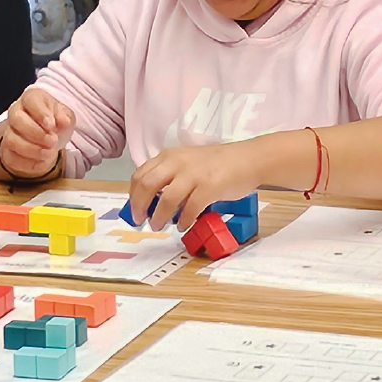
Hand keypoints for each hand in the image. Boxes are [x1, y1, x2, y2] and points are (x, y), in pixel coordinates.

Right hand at [0, 87, 75, 178]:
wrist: (49, 138)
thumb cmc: (56, 121)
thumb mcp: (66, 115)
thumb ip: (64, 116)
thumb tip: (63, 121)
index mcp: (31, 98)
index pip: (30, 99)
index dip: (40, 113)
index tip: (52, 125)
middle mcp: (16, 112)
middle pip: (17, 119)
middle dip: (36, 133)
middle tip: (53, 141)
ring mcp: (9, 132)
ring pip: (11, 140)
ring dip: (32, 149)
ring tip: (49, 153)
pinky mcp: (7, 151)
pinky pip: (11, 158)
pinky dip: (28, 163)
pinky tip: (42, 162)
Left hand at [130, 143, 261, 232]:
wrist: (248, 160)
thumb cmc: (218, 164)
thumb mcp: (188, 163)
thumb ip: (170, 177)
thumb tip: (151, 202)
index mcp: (170, 156)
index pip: (140, 175)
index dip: (133, 195)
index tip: (135, 210)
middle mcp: (178, 162)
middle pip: (146, 185)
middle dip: (139, 207)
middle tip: (141, 220)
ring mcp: (194, 174)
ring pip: (165, 199)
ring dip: (159, 217)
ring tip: (160, 226)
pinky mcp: (209, 187)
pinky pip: (189, 209)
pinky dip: (183, 220)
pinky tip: (184, 225)